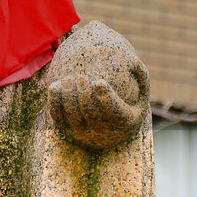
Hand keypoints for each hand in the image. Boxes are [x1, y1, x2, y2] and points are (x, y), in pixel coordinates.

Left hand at [46, 21, 148, 151]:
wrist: (109, 136)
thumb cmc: (128, 109)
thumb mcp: (141, 96)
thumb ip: (142, 79)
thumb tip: (136, 61)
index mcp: (124, 124)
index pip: (114, 112)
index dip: (106, 98)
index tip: (99, 81)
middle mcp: (103, 134)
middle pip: (91, 113)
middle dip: (84, 94)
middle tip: (81, 77)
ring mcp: (84, 136)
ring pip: (73, 116)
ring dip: (69, 96)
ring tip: (69, 79)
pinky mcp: (68, 134)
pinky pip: (58, 118)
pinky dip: (55, 102)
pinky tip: (54, 86)